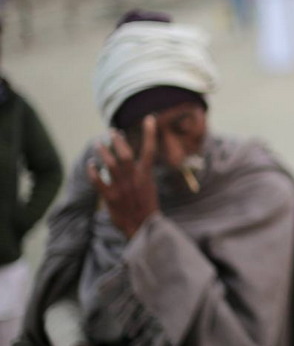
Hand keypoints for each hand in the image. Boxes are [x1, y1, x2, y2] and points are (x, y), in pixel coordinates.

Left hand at [87, 115, 158, 238]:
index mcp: (146, 175)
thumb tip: (136, 160)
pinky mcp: (111, 198)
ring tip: (98, 143)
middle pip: (125, 153)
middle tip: (112, 131)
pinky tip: (90, 165)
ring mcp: (122, 188)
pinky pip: (98, 181)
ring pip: (110, 164)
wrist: (143, 227)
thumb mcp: (149, 186)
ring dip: (103, 151)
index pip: (150, 150)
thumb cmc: (146, 206)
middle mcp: (134, 179)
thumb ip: (142, 173)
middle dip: (117, 140)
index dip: (150, 133)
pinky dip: (93, 172)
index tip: (149, 118)